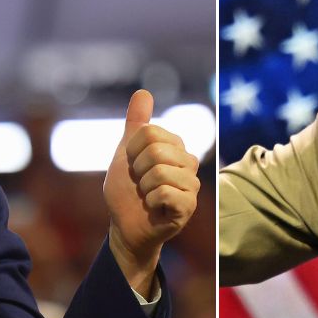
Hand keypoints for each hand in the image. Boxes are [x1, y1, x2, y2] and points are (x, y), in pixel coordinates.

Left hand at [102, 90, 199, 297]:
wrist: (125, 225)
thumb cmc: (127, 190)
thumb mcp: (126, 152)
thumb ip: (136, 123)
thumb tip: (143, 91)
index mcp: (175, 146)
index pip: (149, 132)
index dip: (132, 150)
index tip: (133, 166)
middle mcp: (188, 162)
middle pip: (155, 150)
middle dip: (137, 169)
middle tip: (140, 183)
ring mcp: (192, 185)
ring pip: (160, 172)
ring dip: (143, 187)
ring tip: (148, 196)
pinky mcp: (189, 206)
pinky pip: (165, 193)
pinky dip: (150, 202)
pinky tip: (155, 208)